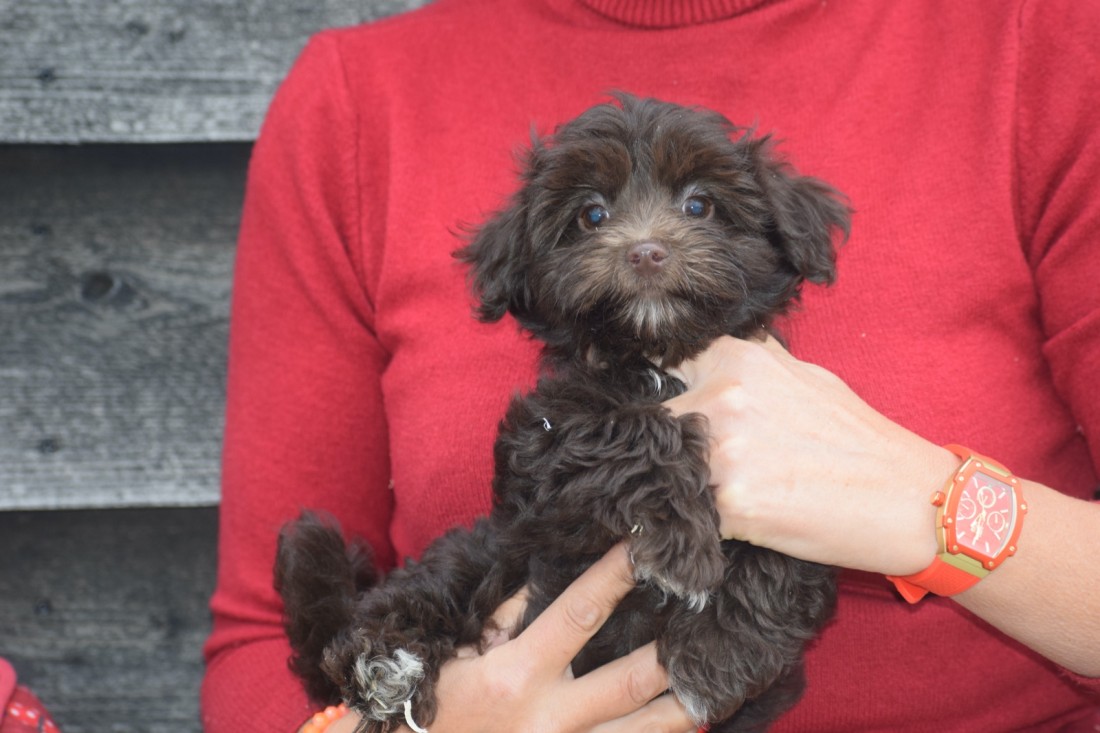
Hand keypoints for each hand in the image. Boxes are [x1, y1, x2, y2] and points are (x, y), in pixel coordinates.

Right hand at [333, 544, 695, 732]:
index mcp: (517, 676)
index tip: (647, 547)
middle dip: (676, 652)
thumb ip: (504, 616)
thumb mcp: (459, 655)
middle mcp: (549, 720)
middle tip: (713, 620)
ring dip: (684, 710)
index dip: (615, 576)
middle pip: (632, 681)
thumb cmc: (432, 709)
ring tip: (720, 684)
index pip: (580, 613)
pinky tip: (686, 725)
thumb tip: (545, 574)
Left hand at [665, 335, 955, 575]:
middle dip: (666, 446)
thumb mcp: (803, 376)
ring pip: (662, 468)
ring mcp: (724, 450)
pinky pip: (684, 511)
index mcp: (738, 358)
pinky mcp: (730, 503)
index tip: (656, 416)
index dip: (658, 392)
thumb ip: (749, 366)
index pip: (662, 366)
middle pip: (656, 421)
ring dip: (673, 485)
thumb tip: (699, 362)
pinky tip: (714, 525)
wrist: (908, 500)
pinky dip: (689, 521)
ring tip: (706, 498)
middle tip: (689, 469)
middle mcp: (724, 397)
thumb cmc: (857, 441)